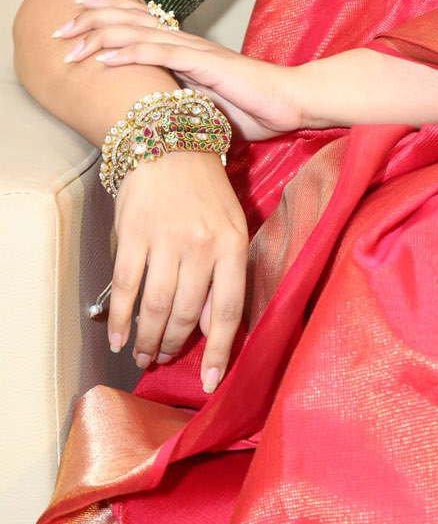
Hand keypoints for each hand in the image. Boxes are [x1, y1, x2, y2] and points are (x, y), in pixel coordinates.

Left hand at [54, 0, 306, 140]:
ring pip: (139, 34)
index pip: (141, 23)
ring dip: (100, 36)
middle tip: (59, 27)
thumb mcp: (207, 103)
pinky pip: (161, 55)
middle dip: (92, 22)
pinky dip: (130, 53)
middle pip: (132, 21)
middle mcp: (187, 43)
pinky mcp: (206, 64)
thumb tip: (156, 109)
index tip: (76, 19)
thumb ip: (181, 98)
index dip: (107, 16)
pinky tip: (106, 56)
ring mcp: (196, 51)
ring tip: (71, 42)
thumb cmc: (255, 107)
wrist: (291, 102)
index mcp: (187, 50)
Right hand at [111, 151, 247, 390]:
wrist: (168, 141)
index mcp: (233, 244)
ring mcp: (166, 240)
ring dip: (147, 339)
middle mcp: (202, 245)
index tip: (210, 381)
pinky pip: (126, 288)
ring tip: (142, 354)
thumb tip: (214, 326)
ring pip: (156, 306)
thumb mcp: (230, 224)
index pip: (229, 310)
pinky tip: (118, 336)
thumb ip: (224, 273)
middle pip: (188, 313)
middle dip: (173, 345)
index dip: (218, 351)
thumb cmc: (204, 188)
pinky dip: (120, 318)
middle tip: (163, 359)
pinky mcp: (134, 235)